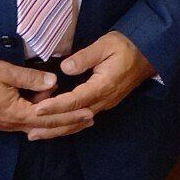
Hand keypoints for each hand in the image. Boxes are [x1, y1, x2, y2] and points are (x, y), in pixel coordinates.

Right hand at [0, 59, 96, 138]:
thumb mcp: (5, 72)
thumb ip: (30, 78)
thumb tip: (54, 82)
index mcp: (17, 113)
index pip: (50, 116)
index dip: (70, 114)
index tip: (89, 111)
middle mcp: (15, 124)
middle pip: (48, 127)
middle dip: (70, 123)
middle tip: (91, 119)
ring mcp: (9, 125)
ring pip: (40, 127)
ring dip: (59, 123)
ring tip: (78, 119)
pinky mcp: (5, 122)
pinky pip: (30, 124)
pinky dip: (45, 121)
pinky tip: (53, 116)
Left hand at [30, 32, 155, 129]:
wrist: (148, 53)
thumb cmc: (125, 46)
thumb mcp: (105, 45)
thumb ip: (85, 57)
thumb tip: (65, 69)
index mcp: (103, 86)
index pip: (75, 100)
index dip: (55, 106)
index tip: (36, 109)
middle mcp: (104, 100)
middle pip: (75, 119)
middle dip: (53, 126)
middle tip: (31, 132)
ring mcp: (106, 103)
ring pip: (79, 122)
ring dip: (59, 129)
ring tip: (38, 134)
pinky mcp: (105, 103)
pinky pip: (84, 118)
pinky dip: (69, 125)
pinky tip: (57, 127)